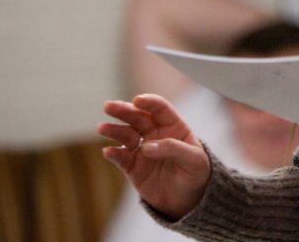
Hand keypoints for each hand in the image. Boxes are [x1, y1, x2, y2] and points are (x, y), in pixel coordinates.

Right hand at [98, 94, 210, 219]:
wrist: (188, 197)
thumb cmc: (195, 171)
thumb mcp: (194, 159)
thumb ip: (173, 149)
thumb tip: (146, 147)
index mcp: (173, 126)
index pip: (160, 109)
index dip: (149, 103)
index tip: (138, 100)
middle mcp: (155, 134)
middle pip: (138, 118)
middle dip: (124, 110)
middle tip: (109, 106)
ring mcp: (142, 149)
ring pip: (126, 135)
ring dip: (114, 130)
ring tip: (102, 127)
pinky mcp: (132, 167)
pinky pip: (122, 158)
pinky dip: (114, 154)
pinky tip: (108, 151)